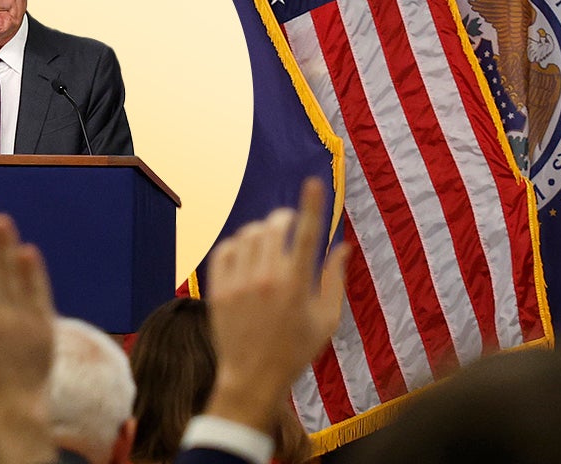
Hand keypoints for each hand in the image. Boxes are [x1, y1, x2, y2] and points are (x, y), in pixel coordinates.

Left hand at [204, 178, 348, 431]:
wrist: (253, 377)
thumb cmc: (296, 349)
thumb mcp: (326, 320)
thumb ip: (335, 280)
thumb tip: (343, 246)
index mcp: (296, 285)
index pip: (307, 234)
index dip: (312, 204)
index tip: (313, 182)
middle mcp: (265, 279)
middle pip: (273, 226)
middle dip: (284, 218)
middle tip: (288, 222)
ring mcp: (238, 283)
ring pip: (247, 235)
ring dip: (260, 231)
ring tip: (268, 243)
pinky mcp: (217, 289)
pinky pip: (224, 250)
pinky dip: (236, 244)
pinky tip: (245, 253)